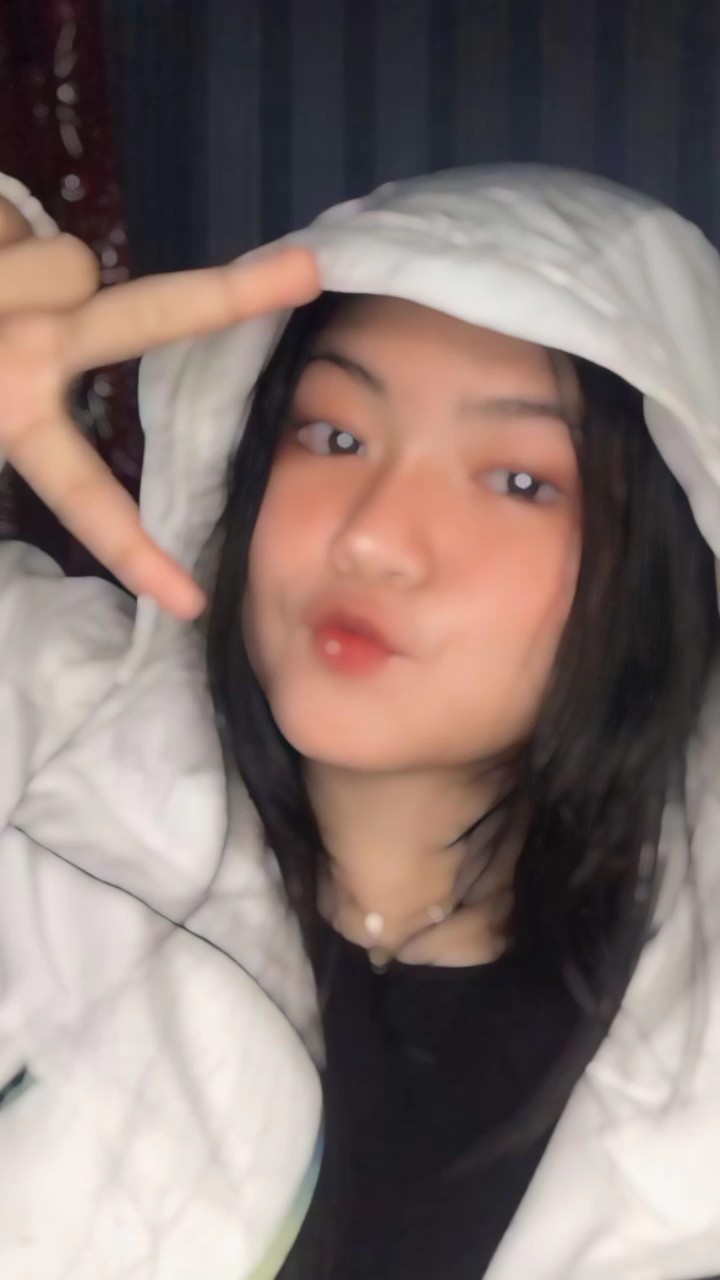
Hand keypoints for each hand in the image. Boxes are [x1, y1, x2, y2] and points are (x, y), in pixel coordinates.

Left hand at [0, 196, 320, 616]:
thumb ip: (6, 431)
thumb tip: (34, 404)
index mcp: (9, 410)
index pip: (89, 499)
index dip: (140, 553)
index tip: (190, 601)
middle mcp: (24, 346)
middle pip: (145, 312)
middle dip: (230, 292)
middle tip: (304, 270)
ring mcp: (11, 287)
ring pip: (70, 252)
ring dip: (34, 261)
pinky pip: (16, 219)